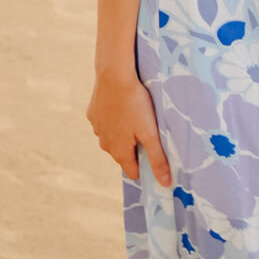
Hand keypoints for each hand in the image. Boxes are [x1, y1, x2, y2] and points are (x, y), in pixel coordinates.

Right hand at [86, 68, 171, 187]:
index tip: (154, 152)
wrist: (114, 74)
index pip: (133, 171)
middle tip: (147, 127)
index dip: (145, 165)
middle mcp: (104, 144)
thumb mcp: (150, 132)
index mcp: (119, 152)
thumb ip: (158, 159)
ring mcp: (97, 128)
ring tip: (135, 113)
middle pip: (123, 154)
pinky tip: (121, 105)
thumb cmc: (135, 103)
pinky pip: (105, 122)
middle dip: (135, 146)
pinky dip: (113, 118)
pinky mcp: (92, 113)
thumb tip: (166, 184)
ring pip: (113, 137)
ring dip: (123, 132)